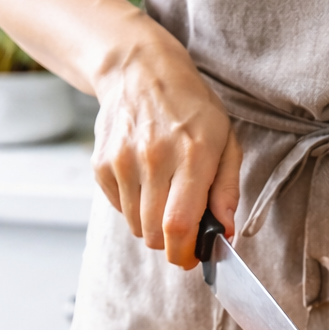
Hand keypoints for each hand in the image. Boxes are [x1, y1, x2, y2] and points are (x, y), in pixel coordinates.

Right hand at [91, 32, 241, 267]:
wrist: (140, 71)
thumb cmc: (191, 108)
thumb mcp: (225, 140)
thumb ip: (227, 188)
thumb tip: (225, 231)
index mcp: (192, 155)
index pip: (179, 225)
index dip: (184, 253)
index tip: (191, 258)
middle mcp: (154, 159)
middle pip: (155, 234)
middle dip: (170, 243)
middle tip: (182, 230)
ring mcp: (122, 162)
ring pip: (136, 226)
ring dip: (151, 224)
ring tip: (163, 195)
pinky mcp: (101, 164)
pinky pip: (118, 208)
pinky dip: (133, 206)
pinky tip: (144, 180)